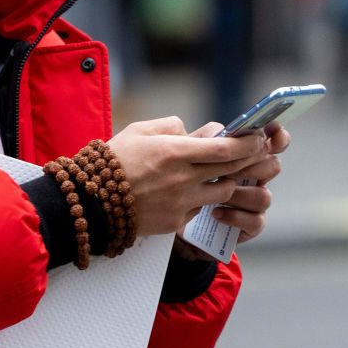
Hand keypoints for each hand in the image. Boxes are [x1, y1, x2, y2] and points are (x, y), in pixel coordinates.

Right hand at [106, 117, 269, 237]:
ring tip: (221, 173)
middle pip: (230, 169)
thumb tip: (196, 132)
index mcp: (174, 152)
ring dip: (227, 181)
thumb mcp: (140, 131)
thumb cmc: (113, 161)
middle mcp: (183, 178)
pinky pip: (200, 208)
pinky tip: (189, 192)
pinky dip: (201, 199)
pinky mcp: (176, 221)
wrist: (90, 201)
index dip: (247, 143)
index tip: (256, 138)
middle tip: (257, 152)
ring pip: (222, 192)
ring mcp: (181, 203)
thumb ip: (172, 126)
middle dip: (249, 160)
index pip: (225, 148)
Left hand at [185, 121, 289, 253]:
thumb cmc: (184, 179)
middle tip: (228, 170)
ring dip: (240, 195)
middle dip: (252, 167)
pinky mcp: (249, 226)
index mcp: (246, 156)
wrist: (173, 216)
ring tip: (214, 197)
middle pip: (273, 167)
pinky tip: (215, 213)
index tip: (270, 131)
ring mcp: (254, 203)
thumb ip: (205, 139)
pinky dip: (236, 217)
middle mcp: (255, 178)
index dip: (278, 137)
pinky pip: (256, 221)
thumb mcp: (189, 155)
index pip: (274, 143)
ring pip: (264, 197)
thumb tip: (221, 132)